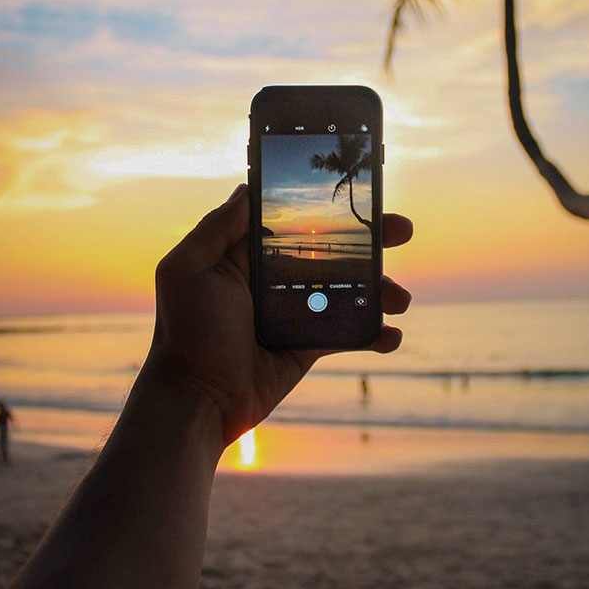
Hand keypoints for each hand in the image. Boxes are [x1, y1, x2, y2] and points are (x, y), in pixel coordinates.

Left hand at [146, 184, 412, 444]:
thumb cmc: (186, 332)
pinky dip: (376, 334)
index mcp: (248, 254)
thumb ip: (217, 227)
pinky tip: (391, 334)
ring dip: (382, 289)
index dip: (329, 206)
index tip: (363, 192)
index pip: (295, 220)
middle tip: (402, 230)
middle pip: (333, 250)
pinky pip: (350, 333)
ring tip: (400, 298)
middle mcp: (275, 278)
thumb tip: (248, 187)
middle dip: (372, 239)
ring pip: (350, 290)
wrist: (197, 400)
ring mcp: (296, 313)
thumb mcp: (188, 269)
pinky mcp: (309, 346)